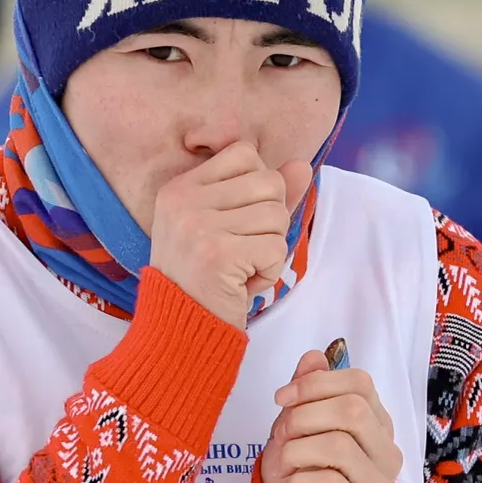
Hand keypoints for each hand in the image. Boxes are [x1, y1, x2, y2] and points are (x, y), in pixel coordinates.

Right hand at [147, 142, 315, 327]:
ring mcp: (197, 225)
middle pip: (269, 182)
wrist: (179, 330)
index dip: (258, 187)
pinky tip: (244, 283)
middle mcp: (183, 200)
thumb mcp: (228, 226)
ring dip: (272, 248)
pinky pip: (277, 248)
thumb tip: (302, 165)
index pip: (244, 152)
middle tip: (243, 250)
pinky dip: (270, 272)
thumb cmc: (206, 278)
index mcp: (180, 187)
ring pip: (277, 215)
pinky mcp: (216, 253)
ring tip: (242, 268)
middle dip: (271, 221)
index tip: (237, 221)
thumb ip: (263, 193)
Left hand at [259, 348, 401, 482]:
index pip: (360, 383)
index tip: (281, 398)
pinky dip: (297, 482)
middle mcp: (386, 451)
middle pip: (352, 410)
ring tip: (282, 467)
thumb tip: (314, 355)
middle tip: (279, 437)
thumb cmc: (307, 477)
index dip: (315, 383)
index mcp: (376, 423)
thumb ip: (308, 394)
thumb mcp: (298, 430)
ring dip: (295, 453)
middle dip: (302, 418)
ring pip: (338, 446)